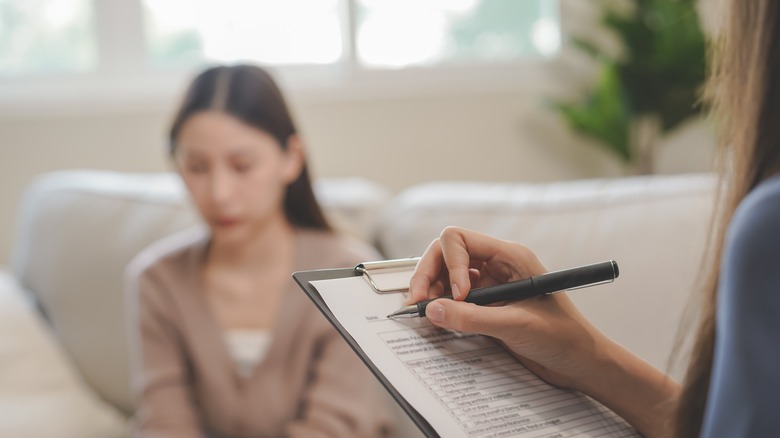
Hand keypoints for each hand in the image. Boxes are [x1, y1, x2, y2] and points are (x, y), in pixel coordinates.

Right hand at [407, 226, 607, 388]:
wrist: (581, 363)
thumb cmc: (564, 337)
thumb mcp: (517, 325)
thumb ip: (473, 317)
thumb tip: (432, 310)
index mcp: (510, 256)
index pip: (460, 240)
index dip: (449, 264)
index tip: (456, 296)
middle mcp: (497, 265)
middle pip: (446, 255)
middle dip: (428, 275)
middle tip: (417, 302)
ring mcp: (490, 285)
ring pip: (446, 276)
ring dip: (431, 291)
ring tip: (425, 314)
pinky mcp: (486, 305)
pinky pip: (454, 298)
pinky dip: (441, 307)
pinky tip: (439, 321)